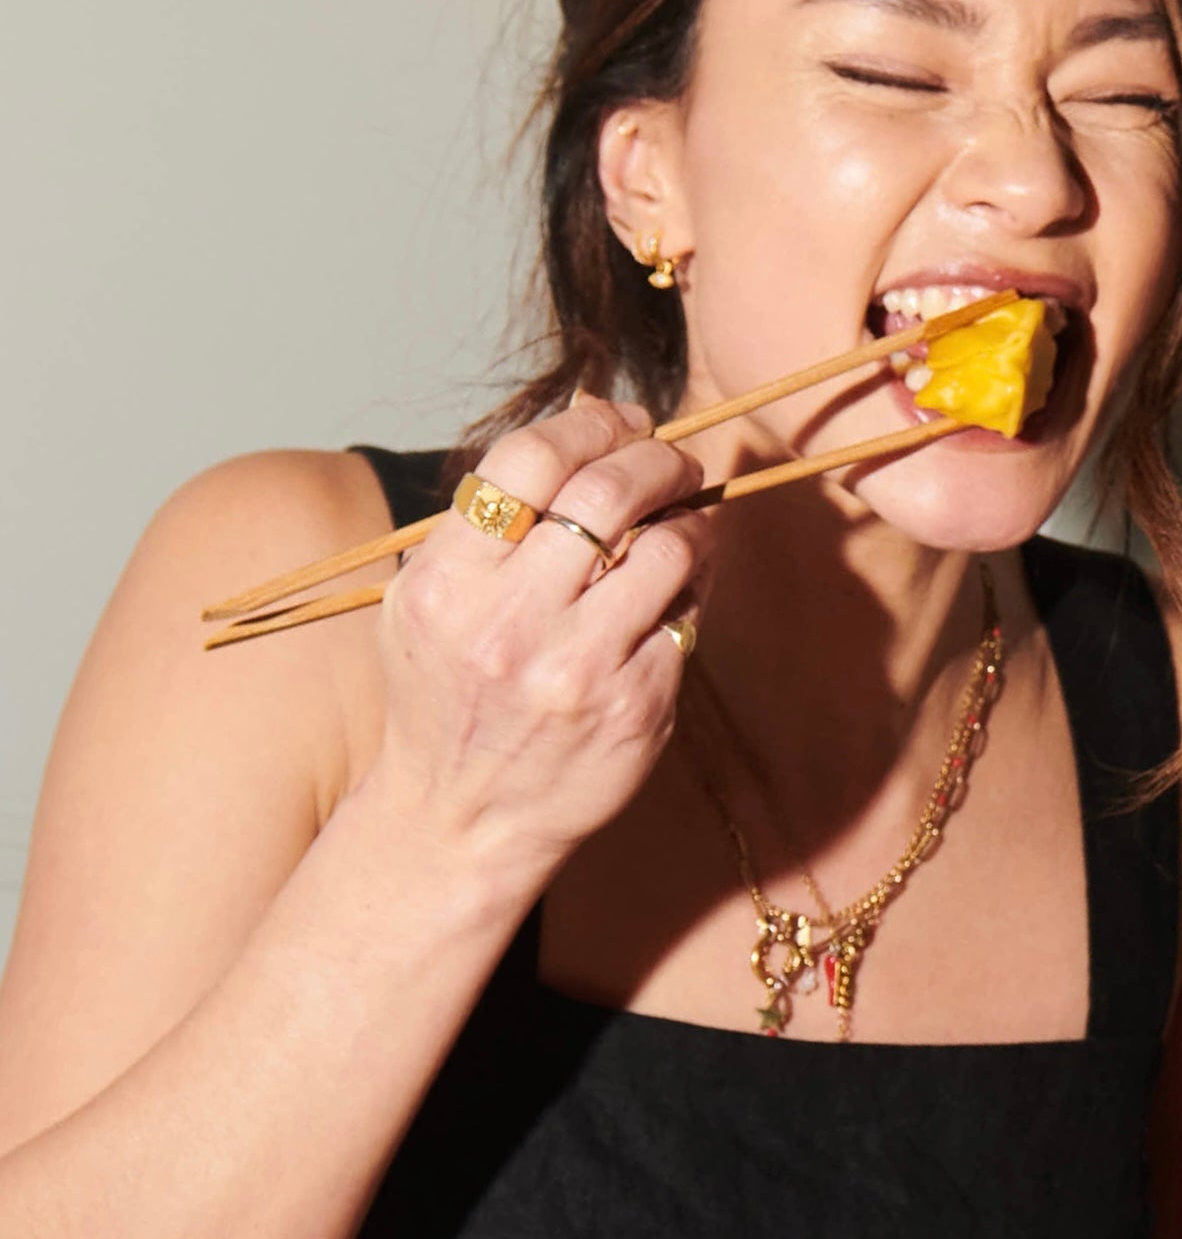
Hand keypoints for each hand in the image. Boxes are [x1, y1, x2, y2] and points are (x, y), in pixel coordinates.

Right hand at [368, 399, 713, 892]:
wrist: (462, 818)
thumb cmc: (446, 696)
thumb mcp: (428, 602)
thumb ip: (489, 523)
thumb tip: (585, 429)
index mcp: (447, 583)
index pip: (529, 460)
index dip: (590, 424)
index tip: (623, 419)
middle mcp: (510, 624)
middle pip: (607, 493)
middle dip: (655, 456)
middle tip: (675, 458)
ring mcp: (579, 670)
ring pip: (666, 550)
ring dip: (691, 516)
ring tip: (688, 513)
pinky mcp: (637, 708)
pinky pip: (687, 617)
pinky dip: (697, 581)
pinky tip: (688, 576)